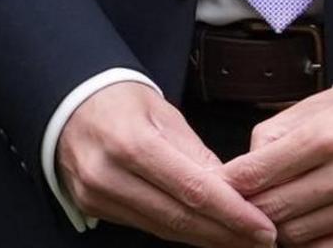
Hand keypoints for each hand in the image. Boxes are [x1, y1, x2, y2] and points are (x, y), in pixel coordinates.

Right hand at [57, 80, 276, 247]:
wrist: (69, 103)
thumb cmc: (120, 100)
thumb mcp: (164, 113)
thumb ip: (197, 155)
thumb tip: (234, 192)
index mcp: (131, 142)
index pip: (192, 189)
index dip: (232, 214)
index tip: (264, 227)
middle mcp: (109, 174)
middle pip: (179, 217)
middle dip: (226, 234)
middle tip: (263, 241)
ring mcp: (98, 195)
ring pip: (164, 229)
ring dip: (207, 239)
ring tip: (242, 242)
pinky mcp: (96, 208)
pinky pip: (147, 226)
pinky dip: (181, 232)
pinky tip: (208, 234)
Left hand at [223, 87, 332, 247]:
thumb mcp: (313, 108)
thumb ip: (272, 135)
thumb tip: (241, 170)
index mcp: (327, 136)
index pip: (260, 171)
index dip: (232, 182)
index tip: (220, 184)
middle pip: (275, 208)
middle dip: (250, 207)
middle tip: (242, 202)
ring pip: (297, 234)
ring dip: (275, 228)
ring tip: (272, 212)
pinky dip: (305, 243)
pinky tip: (299, 227)